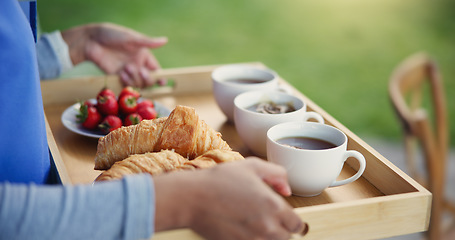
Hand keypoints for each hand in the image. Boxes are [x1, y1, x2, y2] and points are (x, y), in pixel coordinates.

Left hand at [61, 22, 166, 87]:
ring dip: (135, 79)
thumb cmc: (112, 35)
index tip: (162, 82)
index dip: (160, 77)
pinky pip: (126, 85)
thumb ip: (148, 42)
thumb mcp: (131, 38)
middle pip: (149, 80)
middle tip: (140, 71)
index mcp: (143, 55)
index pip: (156, 69)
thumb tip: (165, 40)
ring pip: (138, 84)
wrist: (91, 41)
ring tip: (126, 68)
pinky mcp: (117, 77)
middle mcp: (137, 65)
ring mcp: (127, 72)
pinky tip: (121, 73)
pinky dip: (126, 82)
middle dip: (147, 78)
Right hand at [153, 157, 306, 239]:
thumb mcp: (251, 166)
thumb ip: (276, 174)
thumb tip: (286, 189)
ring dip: (266, 236)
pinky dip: (251, 239)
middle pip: (286, 238)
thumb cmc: (219, 181)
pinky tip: (241, 229)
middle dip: (280, 229)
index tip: (284, 216)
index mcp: (274, 206)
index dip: (292, 220)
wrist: (191, 198)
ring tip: (252, 223)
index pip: (297, 225)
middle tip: (267, 219)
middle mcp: (266, 226)